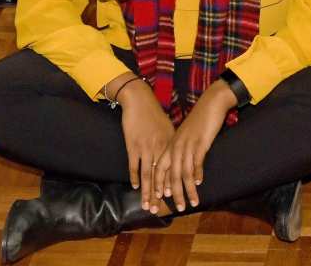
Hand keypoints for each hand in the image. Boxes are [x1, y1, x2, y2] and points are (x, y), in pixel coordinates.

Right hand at [117, 81, 174, 214]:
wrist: (139, 100)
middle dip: (161, 195)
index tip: (176, 200)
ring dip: (148, 192)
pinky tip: (136, 188)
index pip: (173, 169)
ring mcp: (146, 147)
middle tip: (160, 210)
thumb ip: (171, 143)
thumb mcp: (167, 128)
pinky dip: (135, 177)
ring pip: (148, 174)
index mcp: (170, 143)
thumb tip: (177, 157)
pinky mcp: (133, 145)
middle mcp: (160, 147)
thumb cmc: (153, 114)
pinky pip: (134, 165)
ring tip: (148, 206)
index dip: (174, 186)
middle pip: (162, 176)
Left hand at [152, 84, 233, 211]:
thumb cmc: (198, 120)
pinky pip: (196, 161)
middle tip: (177, 209)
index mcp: (170, 145)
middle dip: (173, 194)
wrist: (211, 103)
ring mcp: (187, 145)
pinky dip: (197, 173)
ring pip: (184, 173)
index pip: (159, 169)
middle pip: (171, 175)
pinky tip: (199, 182)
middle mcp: (176, 147)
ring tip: (191, 203)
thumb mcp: (185, 136)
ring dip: (188, 190)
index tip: (159, 200)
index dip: (158, 186)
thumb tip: (179, 167)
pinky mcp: (200, 142)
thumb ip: (180, 150)